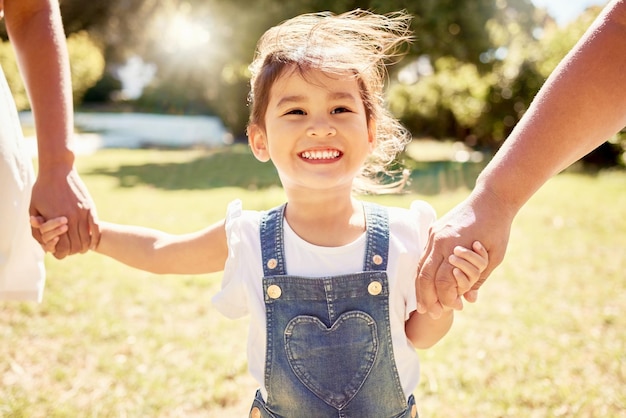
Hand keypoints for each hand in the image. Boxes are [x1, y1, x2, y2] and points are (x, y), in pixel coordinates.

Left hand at [29, 166, 99, 258]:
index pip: (63, 247)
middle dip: (74, 251)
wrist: (57, 170)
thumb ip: (37, 227)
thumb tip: (44, 242)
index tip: (61, 252)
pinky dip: (95, 238)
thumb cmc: (42, 189)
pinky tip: (93, 242)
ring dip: (85, 247)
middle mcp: (70, 219)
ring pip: (87, 239)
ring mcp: (82, 213)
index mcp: (55, 221)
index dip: (62, 253)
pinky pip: (96, 228)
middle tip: (72, 251)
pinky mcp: (90, 208)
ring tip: (82, 248)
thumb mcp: (33, 209)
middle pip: (76, 245)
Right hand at [415, 189, 512, 317]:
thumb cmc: (497, 228)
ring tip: (423, 304)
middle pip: (425, 276)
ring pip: (421, 266)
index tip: (454, 308)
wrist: (491, 198)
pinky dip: (424, 272)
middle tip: (429, 313)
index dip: (446, 298)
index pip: (443, 281)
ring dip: (421, 287)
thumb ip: (478, 279)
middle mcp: (439, 241)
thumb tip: (469, 300)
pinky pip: (425, 255)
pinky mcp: (434, 231)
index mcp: (454, 247)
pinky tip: (426, 284)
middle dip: (426, 297)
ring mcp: (434, 234)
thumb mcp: (494, 256)